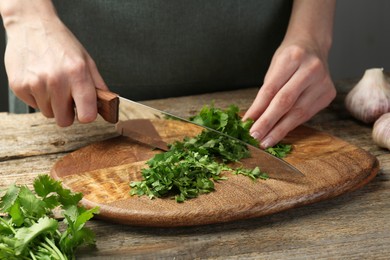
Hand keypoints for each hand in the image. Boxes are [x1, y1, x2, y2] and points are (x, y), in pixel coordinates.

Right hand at [3, 4, 106, 126]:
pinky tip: (39, 80)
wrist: (32, 25)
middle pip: (65, 121)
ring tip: (51, 84)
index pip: (86, 115)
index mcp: (77, 74)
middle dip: (67, 112)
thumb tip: (108, 106)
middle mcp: (56, 80)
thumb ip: (98, 86)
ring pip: (48, 114)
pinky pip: (33, 106)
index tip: (84, 110)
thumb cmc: (61, 43)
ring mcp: (35, 84)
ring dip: (51, 104)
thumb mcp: (87, 61)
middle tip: (66, 97)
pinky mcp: (19, 86)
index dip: (86, 115)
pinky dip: (37, 97)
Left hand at [243, 40, 335, 147]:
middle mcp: (310, 69)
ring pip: (297, 112)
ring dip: (279, 129)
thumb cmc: (289, 58)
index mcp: (292, 58)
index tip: (246, 124)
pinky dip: (291, 125)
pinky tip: (280, 133)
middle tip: (254, 137)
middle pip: (285, 102)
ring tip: (265, 141)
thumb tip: (252, 119)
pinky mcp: (329, 93)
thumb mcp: (274, 68)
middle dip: (268, 122)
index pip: (271, 89)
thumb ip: (265, 92)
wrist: (313, 45)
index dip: (257, 109)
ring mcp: (323, 81)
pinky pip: (307, 114)